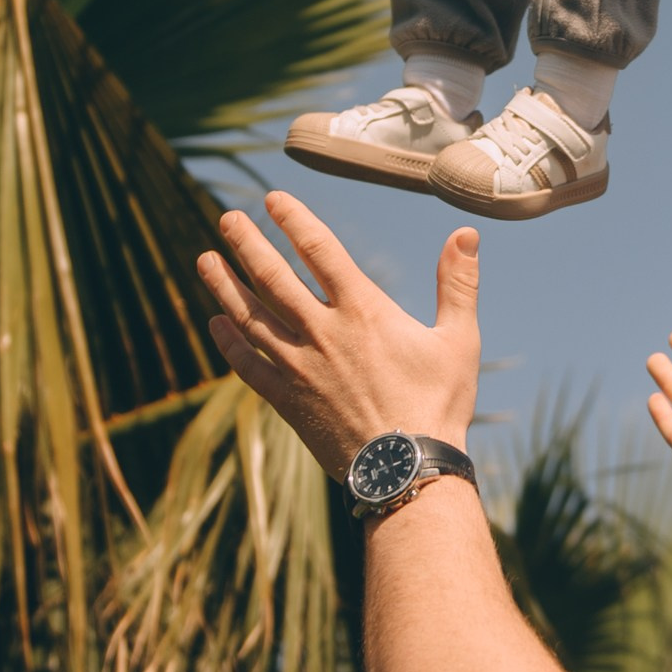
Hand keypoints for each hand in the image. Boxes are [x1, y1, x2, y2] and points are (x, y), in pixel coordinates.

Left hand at [198, 194, 480, 475]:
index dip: (294, 221)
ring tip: (205, 259)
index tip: (272, 199)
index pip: (320, 251)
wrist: (407, 472)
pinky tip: (216, 324)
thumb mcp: (459, 341)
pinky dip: (230, 342)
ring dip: (225, 286)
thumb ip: (458, 284)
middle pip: (273, 277)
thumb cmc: (438, 405)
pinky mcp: (288, 401)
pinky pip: (249, 365)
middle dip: (247, 244)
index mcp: (363, 311)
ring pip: (251, 317)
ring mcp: (300, 368)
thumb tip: (466, 234)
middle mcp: (323, 333)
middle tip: (227, 218)